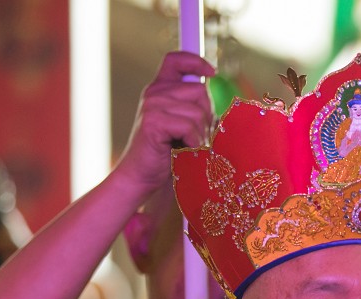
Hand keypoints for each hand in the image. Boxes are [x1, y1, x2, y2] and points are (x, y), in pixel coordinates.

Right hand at [115, 51, 215, 193]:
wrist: (141, 176)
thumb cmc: (165, 154)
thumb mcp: (182, 124)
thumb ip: (194, 106)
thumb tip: (219, 98)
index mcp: (159, 89)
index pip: (175, 60)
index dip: (195, 61)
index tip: (211, 73)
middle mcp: (154, 93)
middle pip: (199, 90)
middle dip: (207, 115)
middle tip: (197, 136)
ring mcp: (152, 106)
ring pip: (197, 111)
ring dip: (201, 133)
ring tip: (191, 146)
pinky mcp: (153, 122)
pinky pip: (189, 126)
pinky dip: (193, 141)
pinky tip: (185, 150)